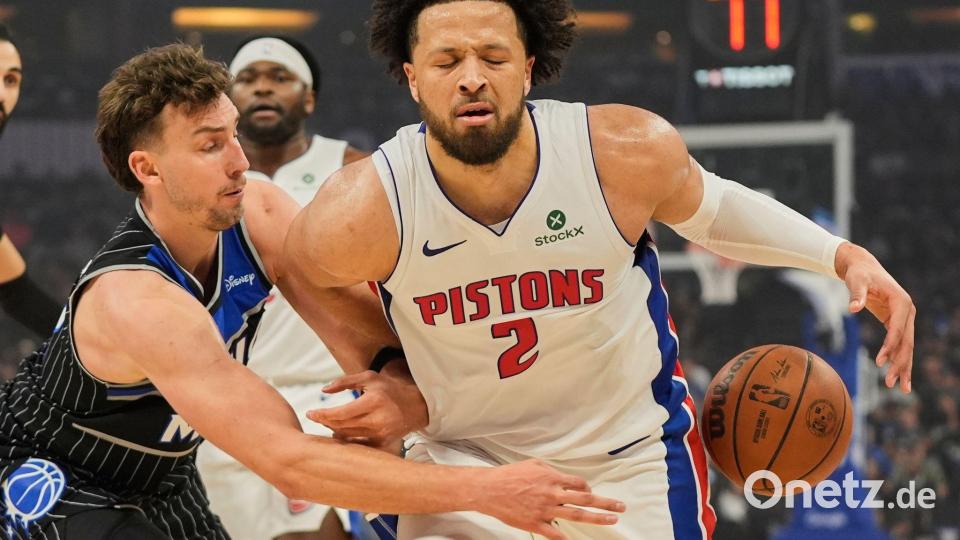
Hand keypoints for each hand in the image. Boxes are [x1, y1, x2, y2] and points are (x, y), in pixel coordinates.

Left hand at [307, 367, 427, 448]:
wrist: (415, 406)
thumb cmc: (389, 389)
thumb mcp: (369, 378)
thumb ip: (345, 382)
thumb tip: (323, 389)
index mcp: (374, 401)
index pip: (341, 413)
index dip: (323, 415)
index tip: (310, 413)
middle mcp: (378, 420)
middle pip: (342, 426)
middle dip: (325, 422)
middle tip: (315, 416)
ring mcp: (381, 434)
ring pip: (347, 437)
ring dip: (333, 430)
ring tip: (327, 422)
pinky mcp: (382, 444)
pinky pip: (357, 445)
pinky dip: (345, 439)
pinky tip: (338, 433)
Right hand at [472, 460, 624, 539]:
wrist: (490, 490)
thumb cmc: (510, 475)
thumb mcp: (534, 464)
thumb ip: (551, 470)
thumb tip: (564, 477)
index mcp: (552, 478)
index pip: (579, 483)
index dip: (588, 487)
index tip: (590, 491)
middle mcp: (552, 494)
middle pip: (585, 498)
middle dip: (606, 502)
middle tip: (621, 507)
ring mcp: (545, 510)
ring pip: (576, 515)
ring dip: (597, 517)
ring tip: (612, 519)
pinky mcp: (536, 523)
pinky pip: (555, 532)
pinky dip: (566, 537)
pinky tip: (574, 539)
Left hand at [836, 243, 915, 392]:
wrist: (862, 267)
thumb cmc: (858, 273)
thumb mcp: (856, 280)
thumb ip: (856, 294)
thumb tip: (852, 308)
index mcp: (901, 302)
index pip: (897, 329)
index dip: (890, 346)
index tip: (879, 362)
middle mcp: (908, 311)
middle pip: (906, 342)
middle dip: (900, 363)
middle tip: (890, 383)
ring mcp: (904, 318)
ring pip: (907, 347)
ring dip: (904, 367)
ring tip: (902, 389)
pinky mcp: (897, 323)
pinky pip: (900, 344)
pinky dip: (899, 360)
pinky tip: (898, 377)